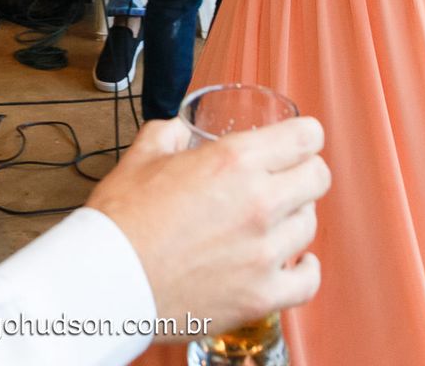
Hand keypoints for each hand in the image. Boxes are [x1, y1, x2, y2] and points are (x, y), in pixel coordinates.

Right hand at [87, 117, 327, 341]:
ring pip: (310, 224)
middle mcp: (258, 203)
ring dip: (294, 219)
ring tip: (273, 222)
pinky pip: (308, 279)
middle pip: (318, 177)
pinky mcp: (261, 294)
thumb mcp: (141, 158)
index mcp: (234, 161)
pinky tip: (296, 260)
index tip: (299, 142)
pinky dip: (305, 268)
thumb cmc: (121, 222)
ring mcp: (264, 252)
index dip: (304, 136)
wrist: (107, 281)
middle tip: (285, 179)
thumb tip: (181, 131)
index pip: (306, 137)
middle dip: (303, 172)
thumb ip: (169, 134)